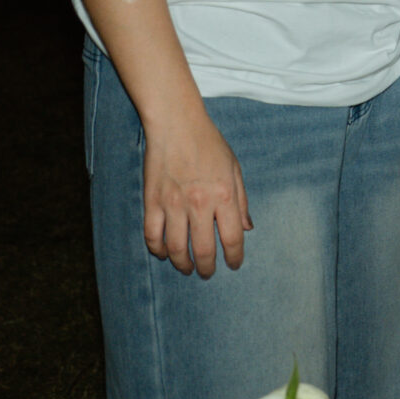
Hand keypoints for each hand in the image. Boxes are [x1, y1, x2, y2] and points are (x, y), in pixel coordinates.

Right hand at [141, 108, 250, 276]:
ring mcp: (173, 204)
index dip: (234, 257)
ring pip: (176, 248)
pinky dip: (157, 249)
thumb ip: (241, 201)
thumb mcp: (235, 169)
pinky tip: (164, 253)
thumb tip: (247, 228)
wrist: (177, 125)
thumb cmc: (210, 144)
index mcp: (224, 195)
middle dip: (207, 267)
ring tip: (187, 268)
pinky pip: (152, 235)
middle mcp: (199, 203)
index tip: (234, 264)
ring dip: (182, 264)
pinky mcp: (152, 201)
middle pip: (203, 249)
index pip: (232, 238)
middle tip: (208, 273)